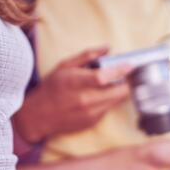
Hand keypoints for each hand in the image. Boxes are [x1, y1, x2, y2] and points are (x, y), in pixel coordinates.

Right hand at [13, 47, 132, 142]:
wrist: (39, 116)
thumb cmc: (52, 87)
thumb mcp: (65, 66)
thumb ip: (88, 56)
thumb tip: (108, 48)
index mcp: (76, 82)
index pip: (104, 77)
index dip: (120, 71)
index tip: (130, 65)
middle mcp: (85, 100)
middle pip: (119, 92)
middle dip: (126, 83)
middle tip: (124, 76)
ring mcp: (90, 113)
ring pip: (118, 101)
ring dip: (119, 92)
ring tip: (112, 85)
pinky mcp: (93, 122)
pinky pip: (109, 108)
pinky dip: (109, 101)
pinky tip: (99, 97)